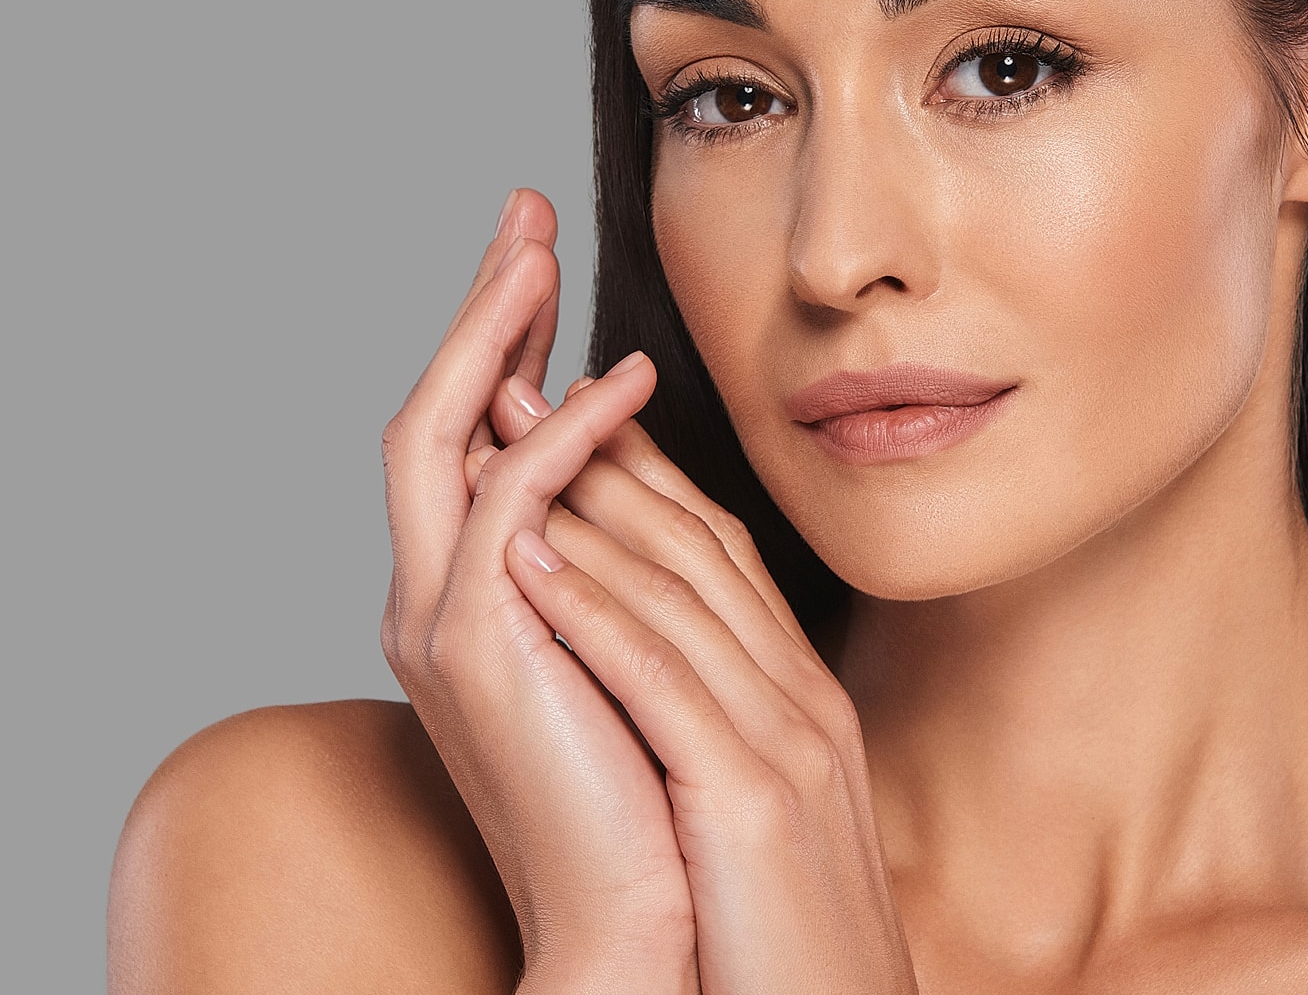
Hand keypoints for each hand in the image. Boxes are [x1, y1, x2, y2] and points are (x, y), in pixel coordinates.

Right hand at [379, 190, 693, 991]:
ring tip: (544, 252)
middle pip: (430, 415)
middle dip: (476, 308)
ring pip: (435, 438)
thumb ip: (611, 557)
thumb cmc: (651, 790)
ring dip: (490, 337)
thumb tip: (634, 464)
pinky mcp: (480, 647)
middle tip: (525, 211)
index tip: (542, 260)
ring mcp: (443, 623)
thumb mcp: (627, 643)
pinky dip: (558, 437)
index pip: (467, 437)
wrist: (640, 919)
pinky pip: (504, 509)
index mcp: (469, 599)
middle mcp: (432, 601)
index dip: (498, 342)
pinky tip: (621, 388)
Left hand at [492, 374, 918, 994]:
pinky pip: (666, 682)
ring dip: (583, 498)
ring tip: (505, 428)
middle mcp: (802, 701)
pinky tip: (530, 557)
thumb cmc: (780, 948)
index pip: (719, 555)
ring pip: (680, 590)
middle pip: (699, 541)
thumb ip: (719, 738)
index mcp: (801, 703)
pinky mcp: (753, 800)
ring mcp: (784, 744)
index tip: (565, 403)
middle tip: (519, 370)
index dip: (638, 468)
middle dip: (603, 447)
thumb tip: (650, 690)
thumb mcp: (756, 820)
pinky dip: (595, 609)